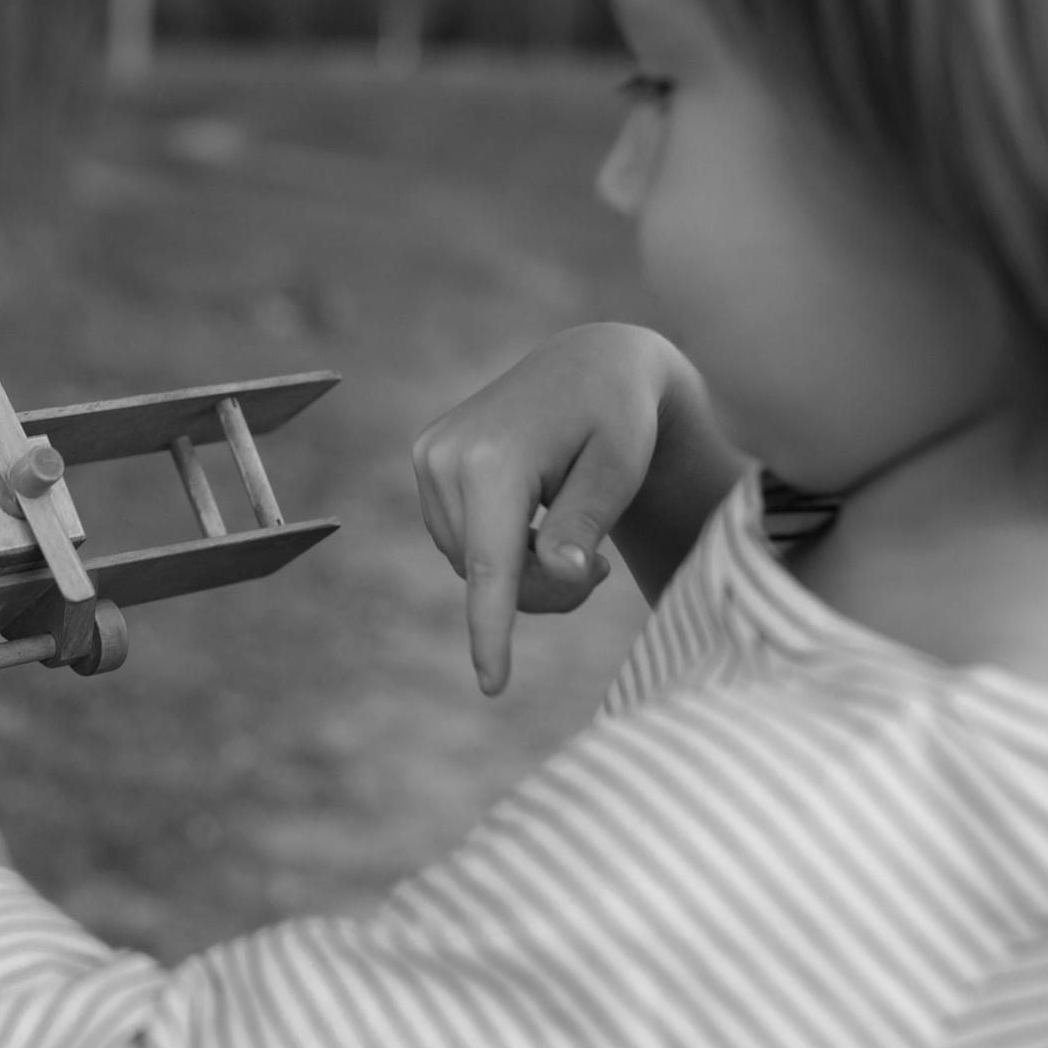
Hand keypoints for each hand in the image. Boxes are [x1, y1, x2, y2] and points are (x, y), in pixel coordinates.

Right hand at [413, 323, 739, 694]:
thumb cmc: (620, 418)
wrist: (590, 362)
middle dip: (541, 589)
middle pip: (484, 574)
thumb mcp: (620, 469)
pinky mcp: (427, 460)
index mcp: (494, 458)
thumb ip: (586, 523)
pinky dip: (500, 549)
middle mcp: (445, 456)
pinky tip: (536, 517)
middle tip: (598, 569)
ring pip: (469, 563)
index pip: (491, 566)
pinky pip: (460, 540)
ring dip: (520, 571)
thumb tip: (559, 574)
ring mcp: (429, 456)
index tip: (492, 685)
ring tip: (574, 535)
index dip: (491, 631)